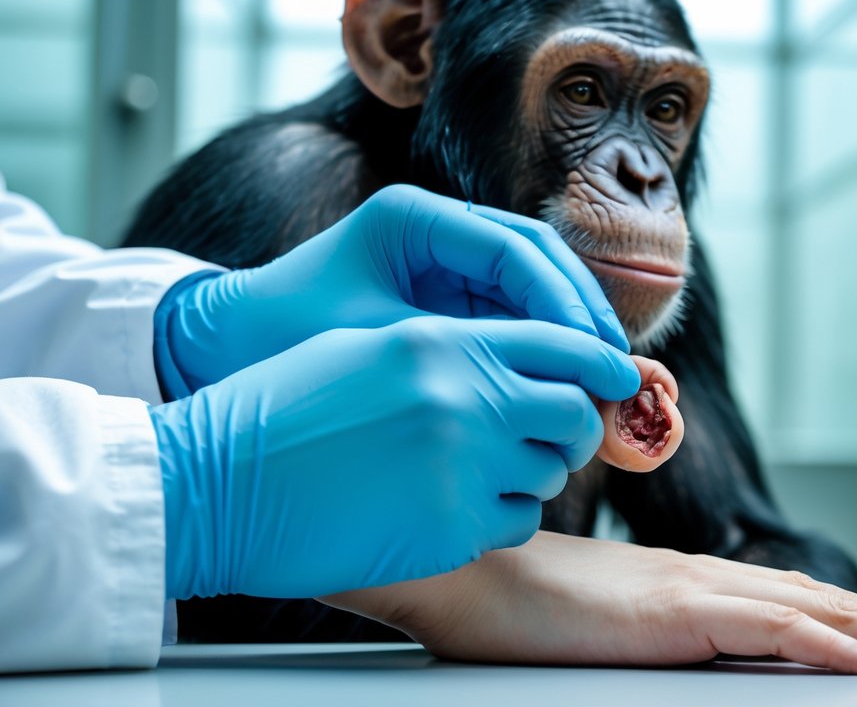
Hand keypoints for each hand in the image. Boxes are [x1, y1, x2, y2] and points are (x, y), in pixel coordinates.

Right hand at [149, 318, 639, 600]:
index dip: (601, 361)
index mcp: (440, 342)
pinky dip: (502, 514)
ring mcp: (459, 467)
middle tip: (557, 434)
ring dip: (533, 471)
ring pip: (549, 472)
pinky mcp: (448, 531)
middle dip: (575, 425)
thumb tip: (534, 368)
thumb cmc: (285, 409)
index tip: (622, 377)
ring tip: (483, 470)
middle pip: (570, 412)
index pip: (559, 344)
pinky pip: (516, 521)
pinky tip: (455, 505)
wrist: (217, 480)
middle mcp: (461, 398)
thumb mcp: (371, 347)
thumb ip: (456, 350)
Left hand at [155, 184, 627, 394]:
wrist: (225, 349)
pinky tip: (566, 384)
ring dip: (570, 330)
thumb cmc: (282, 337)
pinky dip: (542, 347)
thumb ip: (460, 351)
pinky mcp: (446, 296)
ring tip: (603, 380)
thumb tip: (550, 376)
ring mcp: (444, 262)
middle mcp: (439, 230)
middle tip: (615, 366)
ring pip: (532, 288)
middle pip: (536, 260)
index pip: (514, 249)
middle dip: (580, 311)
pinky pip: (511, 315)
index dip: (564, 300)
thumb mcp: (371, 341)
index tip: (594, 351)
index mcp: (416, 217)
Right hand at [322, 532, 856, 673]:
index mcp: (689, 582)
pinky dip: (832, 643)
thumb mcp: (598, 620)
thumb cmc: (511, 598)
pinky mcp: (670, 613)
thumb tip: (684, 647)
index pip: (798, 599)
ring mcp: (689, 590)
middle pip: (826, 598)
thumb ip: (652, 629)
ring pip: (817, 609)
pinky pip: (771, 628)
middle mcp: (702, 577)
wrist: (457, 571)